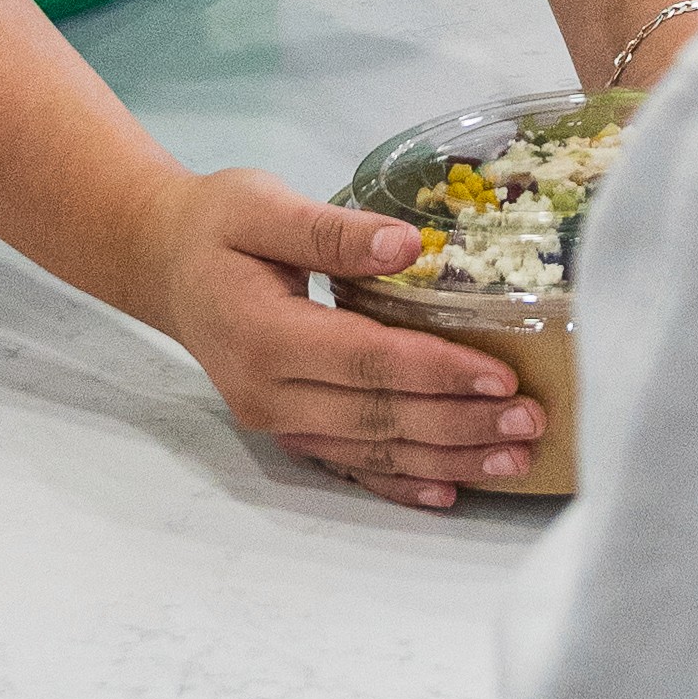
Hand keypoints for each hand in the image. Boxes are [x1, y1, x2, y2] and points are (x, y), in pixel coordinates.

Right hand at [148, 172, 547, 517]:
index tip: (501, 378)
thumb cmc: (216, 225)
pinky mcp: (286, 430)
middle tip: (532, 423)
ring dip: (447, 459)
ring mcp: (275, 421)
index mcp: (264, 335)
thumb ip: (331, 230)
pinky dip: (400, 482)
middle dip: (460, 425)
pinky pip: (349, 464)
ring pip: (372, 449)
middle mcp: (268, 393)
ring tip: (514, 459)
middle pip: (378, 417)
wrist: (164, 264)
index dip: (437, 371)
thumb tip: (408, 244)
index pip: (366, 361)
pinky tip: (449, 493)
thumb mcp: (263, 205)